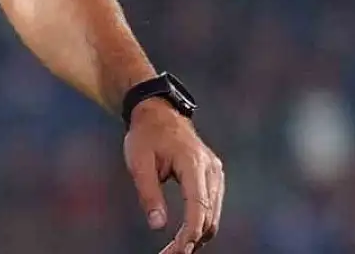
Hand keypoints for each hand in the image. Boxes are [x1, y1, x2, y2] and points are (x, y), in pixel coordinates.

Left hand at [123, 99, 224, 253]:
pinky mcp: (214, 177)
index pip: (199, 207)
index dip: (191, 233)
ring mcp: (216, 173)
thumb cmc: (145, 136)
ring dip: (197, 236)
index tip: (179, 251)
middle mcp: (211, 170)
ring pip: (214, 216)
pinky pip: (211, 207)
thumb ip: (148, 193)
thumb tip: (157, 225)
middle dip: (192, 240)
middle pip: (209, 216)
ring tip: (175, 250)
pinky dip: (201, 224)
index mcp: (193, 163)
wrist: (158, 113)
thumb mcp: (138, 162)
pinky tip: (186, 236)